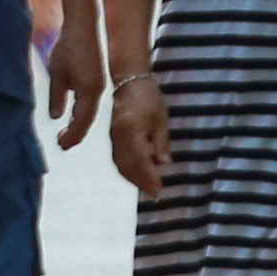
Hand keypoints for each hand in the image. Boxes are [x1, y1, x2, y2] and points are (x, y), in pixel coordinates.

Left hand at [41, 11, 108, 151]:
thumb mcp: (57, 74)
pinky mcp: (97, 79)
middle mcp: (98, 90)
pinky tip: (73, 115)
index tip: (61, 145)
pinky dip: (82, 113)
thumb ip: (57, 97)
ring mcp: (99, 84)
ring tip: (66, 134)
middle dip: (75, 133)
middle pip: (88, 119)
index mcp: (89, 91)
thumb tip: (57, 117)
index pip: (81, 121)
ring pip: (90, 111)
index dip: (72, 135)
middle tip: (62, 144)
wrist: (83, 27)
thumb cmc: (68, 48)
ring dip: (79, 124)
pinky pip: (90, 102)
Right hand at [108, 62, 167, 194]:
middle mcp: (119, 137)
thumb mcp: (160, 119)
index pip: (141, 161)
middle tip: (154, 194)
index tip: (158, 191)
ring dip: (133, 178)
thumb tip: (164, 164)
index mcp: (132, 132)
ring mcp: (113, 137)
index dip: (149, 178)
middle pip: (128, 166)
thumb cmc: (148, 97)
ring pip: (121, 164)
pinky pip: (118, 157)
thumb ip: (161, 142)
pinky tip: (136, 173)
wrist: (128, 81)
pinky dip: (127, 169)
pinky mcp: (112, 136)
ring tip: (146, 187)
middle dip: (141, 182)